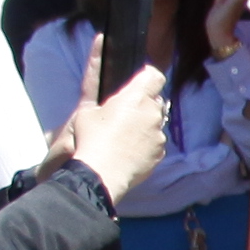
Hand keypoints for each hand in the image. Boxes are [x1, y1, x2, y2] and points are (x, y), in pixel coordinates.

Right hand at [61, 60, 169, 199]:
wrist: (102, 173)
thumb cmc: (91, 139)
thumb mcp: (88, 112)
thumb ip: (108, 102)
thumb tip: (114, 104)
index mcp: (136, 98)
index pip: (155, 76)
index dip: (149, 76)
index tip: (141, 79)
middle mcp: (153, 114)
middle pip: (155, 101)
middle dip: (144, 103)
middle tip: (127, 112)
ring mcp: (159, 134)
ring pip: (156, 123)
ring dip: (145, 124)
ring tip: (126, 135)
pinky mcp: (160, 153)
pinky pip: (156, 142)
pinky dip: (147, 143)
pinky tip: (131, 150)